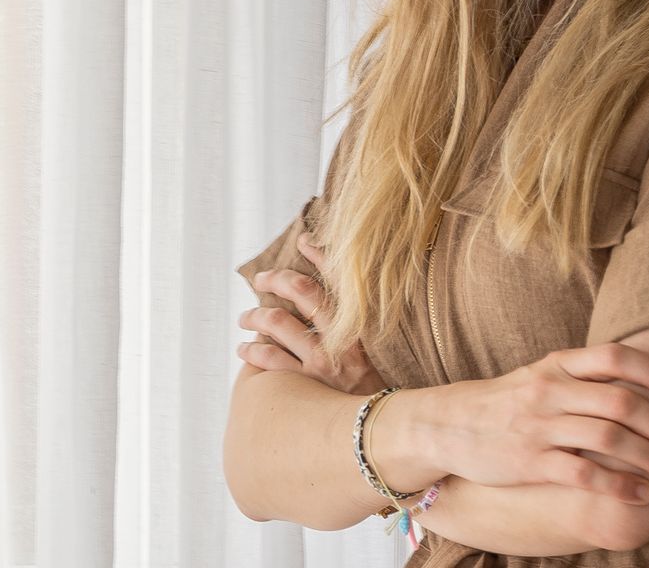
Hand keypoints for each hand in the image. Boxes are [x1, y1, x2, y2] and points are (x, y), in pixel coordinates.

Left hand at [236, 231, 388, 395]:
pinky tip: (245, 351)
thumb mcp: (376, 351)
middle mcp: (340, 336)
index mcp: (360, 322)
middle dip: (276, 279)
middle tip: (260, 279)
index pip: (338, 276)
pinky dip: (252, 351)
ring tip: (245, 319)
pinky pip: (268, 360)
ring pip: (278, 323)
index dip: (319, 254)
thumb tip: (334, 299)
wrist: (379, 432)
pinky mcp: (304, 385)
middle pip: (302, 292)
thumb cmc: (377, 389)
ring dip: (256, 316)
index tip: (304, 241)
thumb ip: (357, 326)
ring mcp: (320, 361)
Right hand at [435, 344, 648, 504]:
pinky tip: (641, 496)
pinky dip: (618, 486)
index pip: (618, 357)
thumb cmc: (510, 399)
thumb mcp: (545, 374)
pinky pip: (584, 474)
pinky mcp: (530, 461)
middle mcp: (554, 389)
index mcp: (561, 362)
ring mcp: (541, 425)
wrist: (451, 423)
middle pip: (623, 402)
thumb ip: (586, 375)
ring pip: (610, 439)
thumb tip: (643, 378)